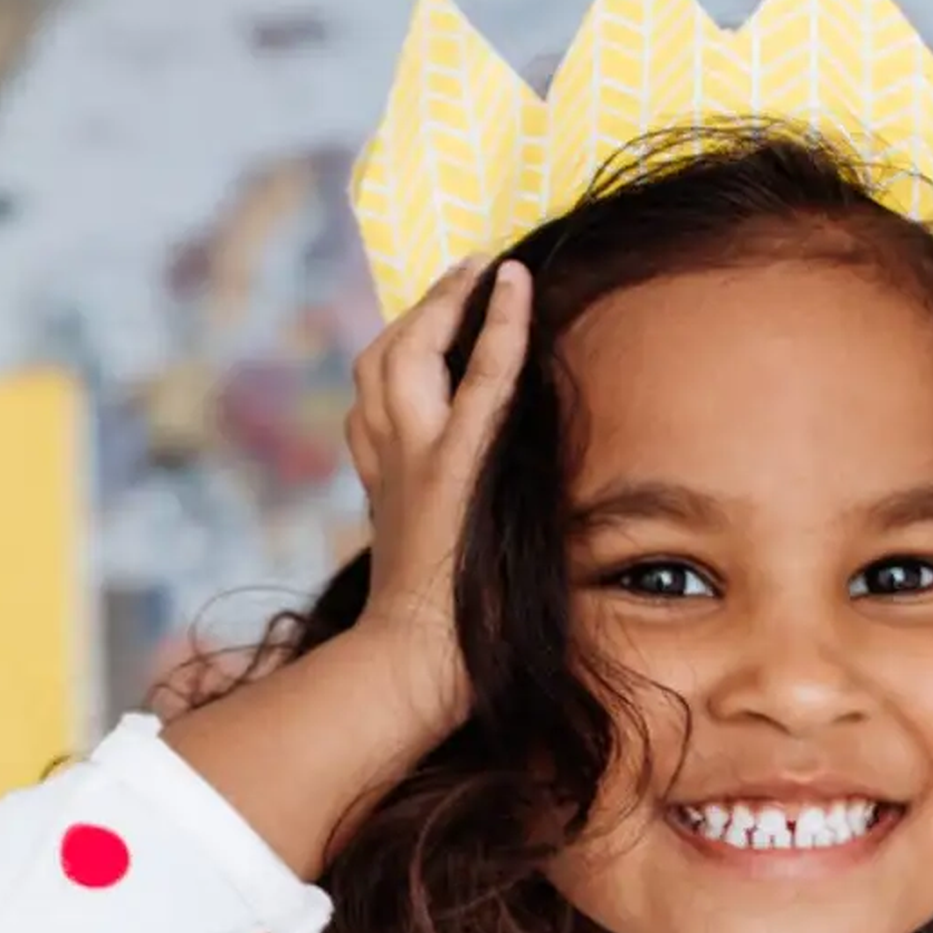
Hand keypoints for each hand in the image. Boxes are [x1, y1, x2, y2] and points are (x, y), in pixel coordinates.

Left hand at [344, 257, 530, 671]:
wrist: (410, 665)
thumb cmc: (480, 625)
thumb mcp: (529, 555)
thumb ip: (547, 491)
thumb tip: (564, 443)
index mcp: (458, 472)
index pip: (483, 373)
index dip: (500, 317)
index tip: (515, 270)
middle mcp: (414, 459)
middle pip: (411, 351)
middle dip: (443, 300)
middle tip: (477, 267)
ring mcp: (387, 469)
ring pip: (376, 370)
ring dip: (407, 324)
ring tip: (441, 300)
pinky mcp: (376, 485)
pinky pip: (368, 408)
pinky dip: (385, 373)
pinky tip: (402, 368)